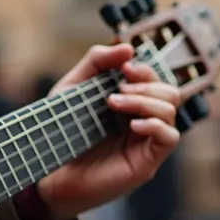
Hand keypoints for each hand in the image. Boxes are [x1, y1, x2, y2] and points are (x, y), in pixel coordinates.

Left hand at [35, 44, 182, 219]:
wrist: (48, 172)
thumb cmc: (60, 132)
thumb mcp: (72, 88)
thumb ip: (96, 63)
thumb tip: (127, 48)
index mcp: (129, 104)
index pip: (155, 79)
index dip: (144, 69)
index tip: (123, 68)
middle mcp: (142, 121)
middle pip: (170, 92)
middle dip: (147, 83)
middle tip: (118, 88)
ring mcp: (145, 142)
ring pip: (171, 111)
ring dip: (145, 101)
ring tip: (114, 103)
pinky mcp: (146, 162)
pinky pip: (170, 137)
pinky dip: (155, 125)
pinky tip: (132, 124)